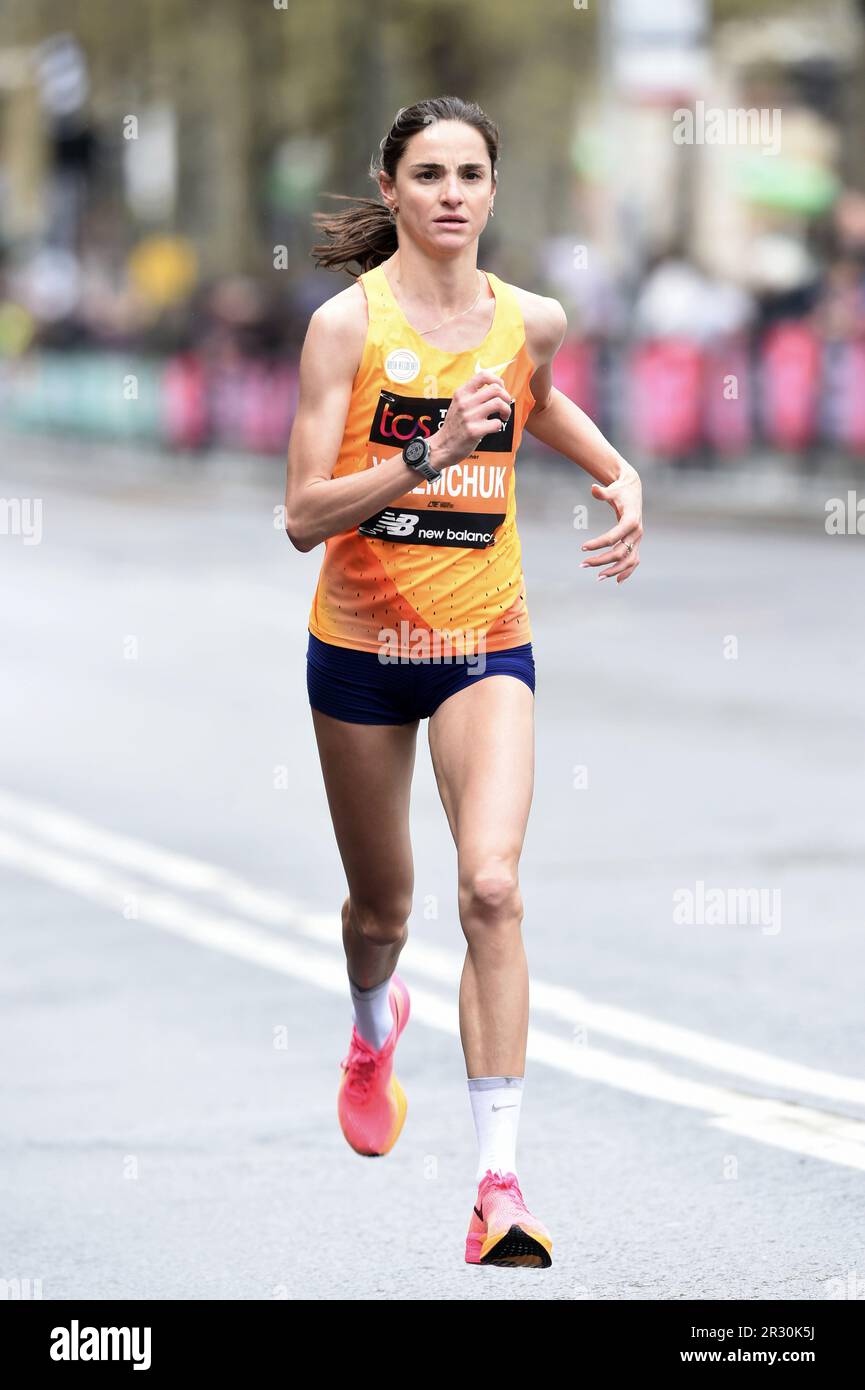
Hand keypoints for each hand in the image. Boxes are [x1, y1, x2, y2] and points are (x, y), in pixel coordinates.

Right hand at [430, 369, 512, 469]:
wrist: (442, 446)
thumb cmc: (454, 426)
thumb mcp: (458, 404)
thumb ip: (473, 395)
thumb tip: (497, 386)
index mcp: (461, 393)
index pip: (483, 375)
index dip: (497, 380)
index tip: (500, 388)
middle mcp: (465, 402)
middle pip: (495, 389)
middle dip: (506, 397)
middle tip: (505, 405)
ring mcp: (469, 417)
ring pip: (499, 404)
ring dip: (506, 410)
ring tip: (503, 416)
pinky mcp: (474, 431)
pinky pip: (496, 423)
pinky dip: (499, 425)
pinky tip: (494, 428)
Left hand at [580, 462, 642, 582]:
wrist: (634, 491)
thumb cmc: (620, 491)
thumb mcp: (612, 490)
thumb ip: (603, 492)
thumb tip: (593, 488)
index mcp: (631, 520)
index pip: (614, 537)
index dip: (598, 543)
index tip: (582, 548)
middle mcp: (637, 532)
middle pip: (619, 552)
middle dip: (601, 560)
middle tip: (583, 564)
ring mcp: (638, 540)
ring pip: (628, 561)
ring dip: (614, 571)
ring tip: (598, 577)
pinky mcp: (636, 544)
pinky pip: (634, 561)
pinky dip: (627, 572)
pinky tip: (616, 581)